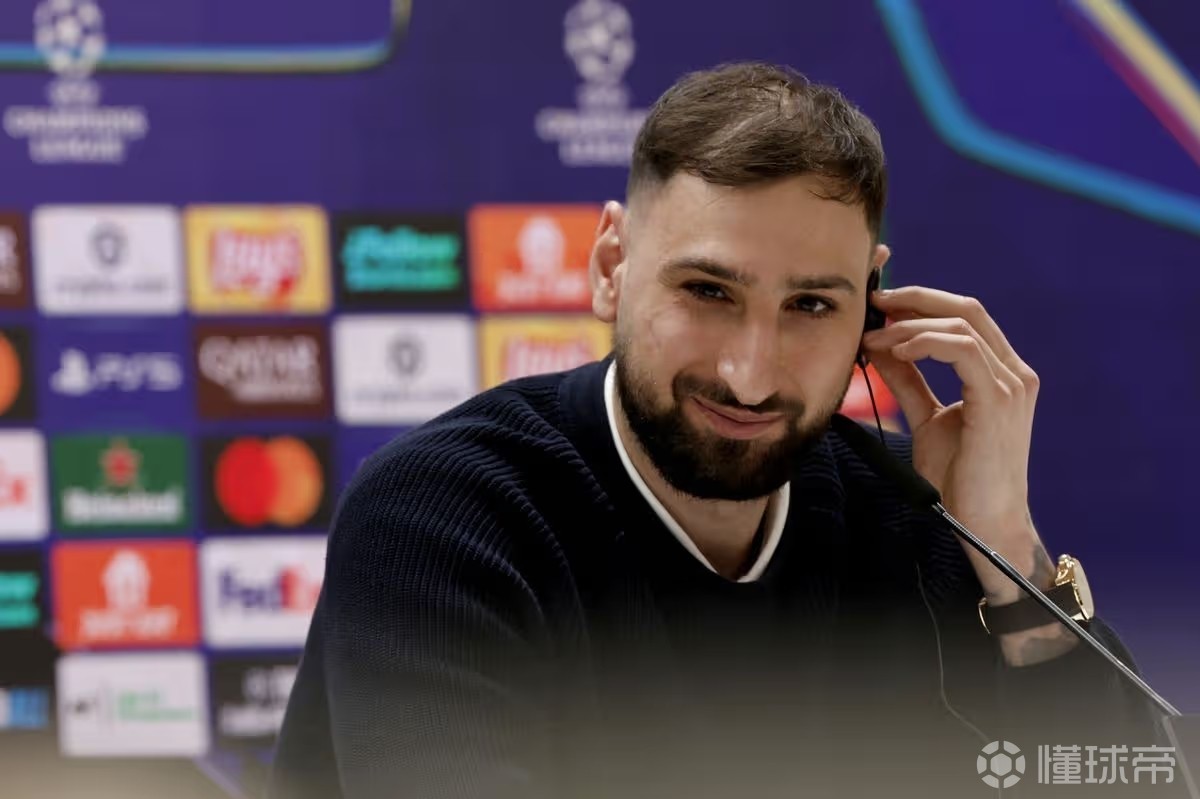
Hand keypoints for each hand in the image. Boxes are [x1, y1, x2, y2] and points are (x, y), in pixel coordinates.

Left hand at [860, 287, 1052, 604]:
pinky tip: (897, 352)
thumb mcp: (927, 418)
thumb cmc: (960, 477)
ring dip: (909, 325)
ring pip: (962, 325)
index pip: (964, 316)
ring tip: (874, 337)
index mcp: (1001, 371)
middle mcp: (1013, 371)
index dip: (921, 302)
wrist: (984, 523)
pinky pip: (964, 351)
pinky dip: (926, 343)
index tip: (878, 305)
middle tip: (872, 303)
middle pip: (966, 308)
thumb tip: (881, 346)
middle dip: (914, 299)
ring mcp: (1012, 383)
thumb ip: (909, 381)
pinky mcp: (999, 400)